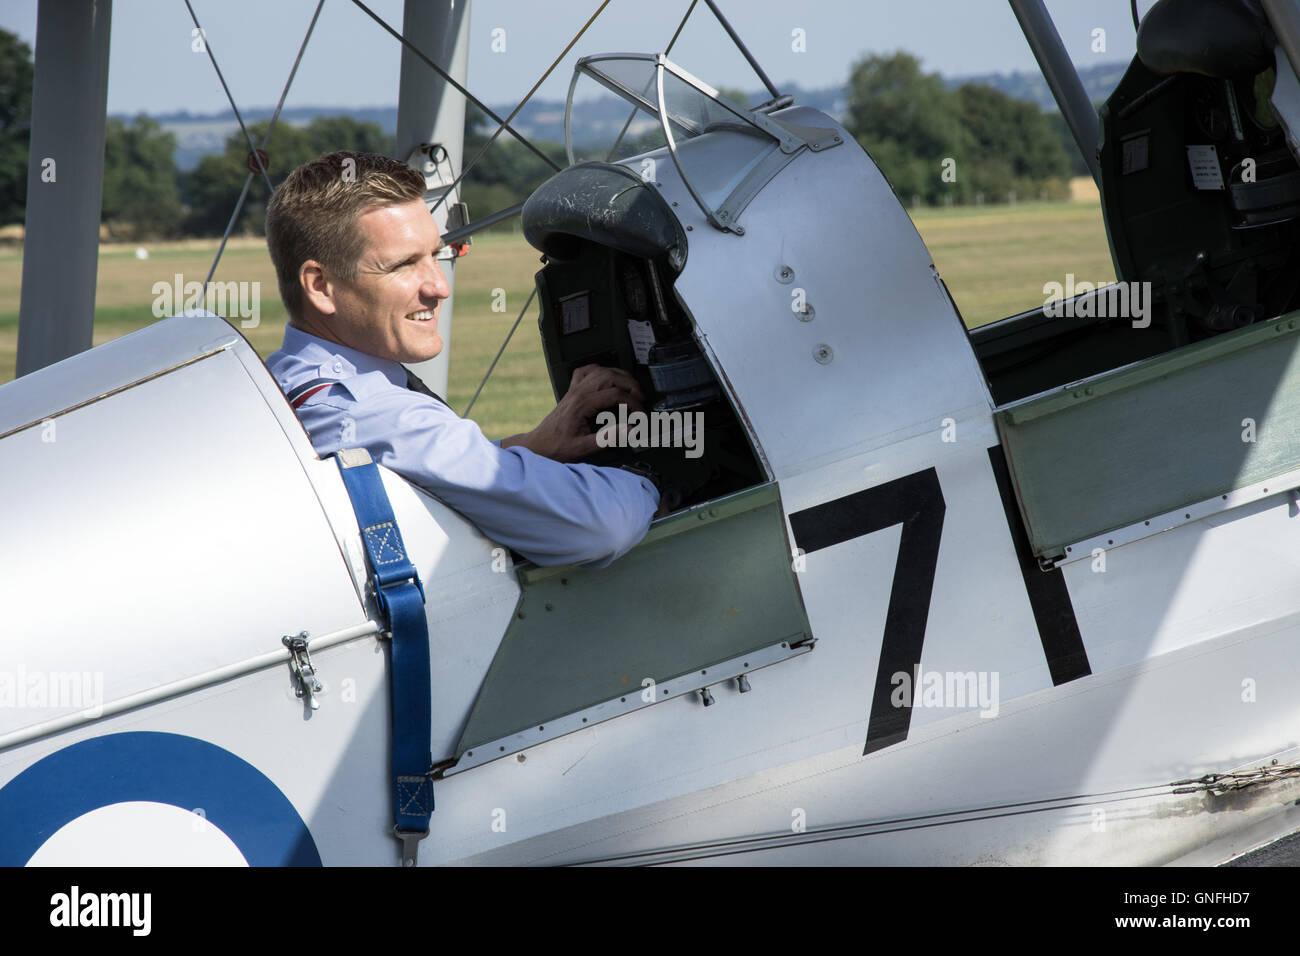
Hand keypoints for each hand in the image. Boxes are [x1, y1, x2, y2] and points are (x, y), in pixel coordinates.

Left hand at [500, 364, 644, 461]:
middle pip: (611, 377)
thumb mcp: (584, 448)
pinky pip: (586, 371)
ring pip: (602, 370)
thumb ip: (608, 438)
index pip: (615, 395)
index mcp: (582, 405)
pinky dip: (600, 370)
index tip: (641, 415)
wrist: (540, 445)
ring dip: (620, 377)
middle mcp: (578, 393)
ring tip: (631, 390)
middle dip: (631, 386)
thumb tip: (629, 429)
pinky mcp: (572, 390)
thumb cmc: (558, 447)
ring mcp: (574, 389)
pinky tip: (608, 378)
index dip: (633, 404)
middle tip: (640, 401)